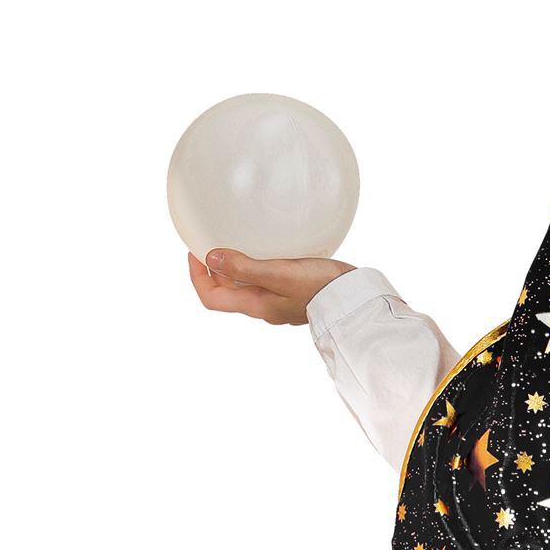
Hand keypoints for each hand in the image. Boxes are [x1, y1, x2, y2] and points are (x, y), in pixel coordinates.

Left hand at [187, 250, 351, 325]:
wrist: (354, 298)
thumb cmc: (319, 287)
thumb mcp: (278, 274)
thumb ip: (244, 267)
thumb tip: (211, 257)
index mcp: (256, 305)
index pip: (212, 298)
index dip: (197, 276)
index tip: (194, 252)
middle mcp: (264, 307)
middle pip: (227, 291)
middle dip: (215, 269)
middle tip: (213, 243)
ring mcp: (280, 302)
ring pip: (247, 286)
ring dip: (237, 268)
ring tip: (238, 243)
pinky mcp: (295, 293)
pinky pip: (268, 281)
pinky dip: (259, 266)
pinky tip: (270, 251)